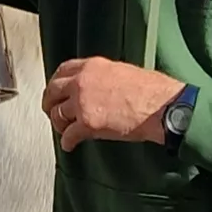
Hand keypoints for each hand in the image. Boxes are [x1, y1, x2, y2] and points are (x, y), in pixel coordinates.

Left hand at [43, 57, 185, 150]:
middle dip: (50, 102)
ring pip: (57, 114)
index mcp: (93, 66)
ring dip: (59, 124)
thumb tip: (99, 88)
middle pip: (53, 91)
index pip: (63, 70)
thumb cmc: (152, 90)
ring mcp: (82, 103)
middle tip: (50, 110)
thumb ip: (104, 77)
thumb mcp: (123, 72)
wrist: (161, 106)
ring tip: (63, 130)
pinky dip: (67, 142)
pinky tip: (69, 146)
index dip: (56, 82)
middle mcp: (83, 82)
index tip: (55, 90)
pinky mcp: (87, 124)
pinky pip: (68, 135)